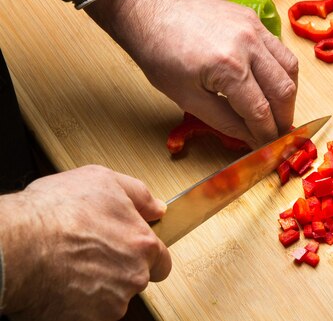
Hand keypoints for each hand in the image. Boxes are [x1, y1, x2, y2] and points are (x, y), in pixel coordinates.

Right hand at [0, 165, 170, 320]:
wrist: (15, 245)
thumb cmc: (54, 212)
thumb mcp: (104, 181)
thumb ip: (139, 195)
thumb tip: (157, 208)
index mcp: (143, 244)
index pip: (162, 260)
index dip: (146, 254)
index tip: (130, 250)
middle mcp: (134, 276)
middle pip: (136, 278)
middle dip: (119, 268)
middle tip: (91, 253)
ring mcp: (111, 302)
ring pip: (113, 297)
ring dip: (98, 286)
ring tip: (72, 265)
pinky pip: (89, 314)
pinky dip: (78, 303)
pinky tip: (62, 283)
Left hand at [86, 0, 298, 147]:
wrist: (147, 8)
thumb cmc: (158, 53)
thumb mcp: (187, 98)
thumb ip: (224, 121)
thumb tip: (251, 137)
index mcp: (229, 68)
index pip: (260, 111)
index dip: (266, 135)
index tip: (268, 148)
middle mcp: (249, 44)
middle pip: (284, 90)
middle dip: (284, 117)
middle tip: (277, 133)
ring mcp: (254, 27)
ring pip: (290, 66)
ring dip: (288, 93)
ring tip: (278, 109)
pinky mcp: (253, 17)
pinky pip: (279, 48)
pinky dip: (280, 69)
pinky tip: (269, 82)